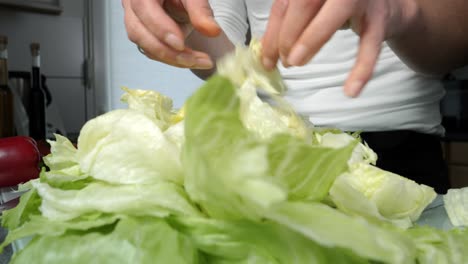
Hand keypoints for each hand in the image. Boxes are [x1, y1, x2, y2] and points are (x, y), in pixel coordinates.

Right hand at [122, 0, 220, 68]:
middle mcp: (132, 6)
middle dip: (167, 51)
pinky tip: (192, 59)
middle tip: (194, 60)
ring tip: (201, 61)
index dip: (160, 29)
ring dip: (172, 58)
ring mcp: (135, 21)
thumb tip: (212, 31)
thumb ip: (200, 9)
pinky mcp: (144, 35)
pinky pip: (153, 51)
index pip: (143, 8)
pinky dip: (172, 58)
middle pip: (139, 33)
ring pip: (145, 46)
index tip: (180, 44)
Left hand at [261, 0, 417, 96]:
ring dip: (310, 41)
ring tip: (296, 63)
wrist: (387, 5)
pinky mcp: (381, 16)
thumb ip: (288, 24)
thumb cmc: (338, 8)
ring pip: (333, 16)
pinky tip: (351, 90)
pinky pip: (369, 45)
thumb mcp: (311, 11)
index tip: (267, 59)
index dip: (272, 33)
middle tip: (286, 61)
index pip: (285, 3)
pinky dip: (361, 69)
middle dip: (288, 36)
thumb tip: (265, 52)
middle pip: (304, 3)